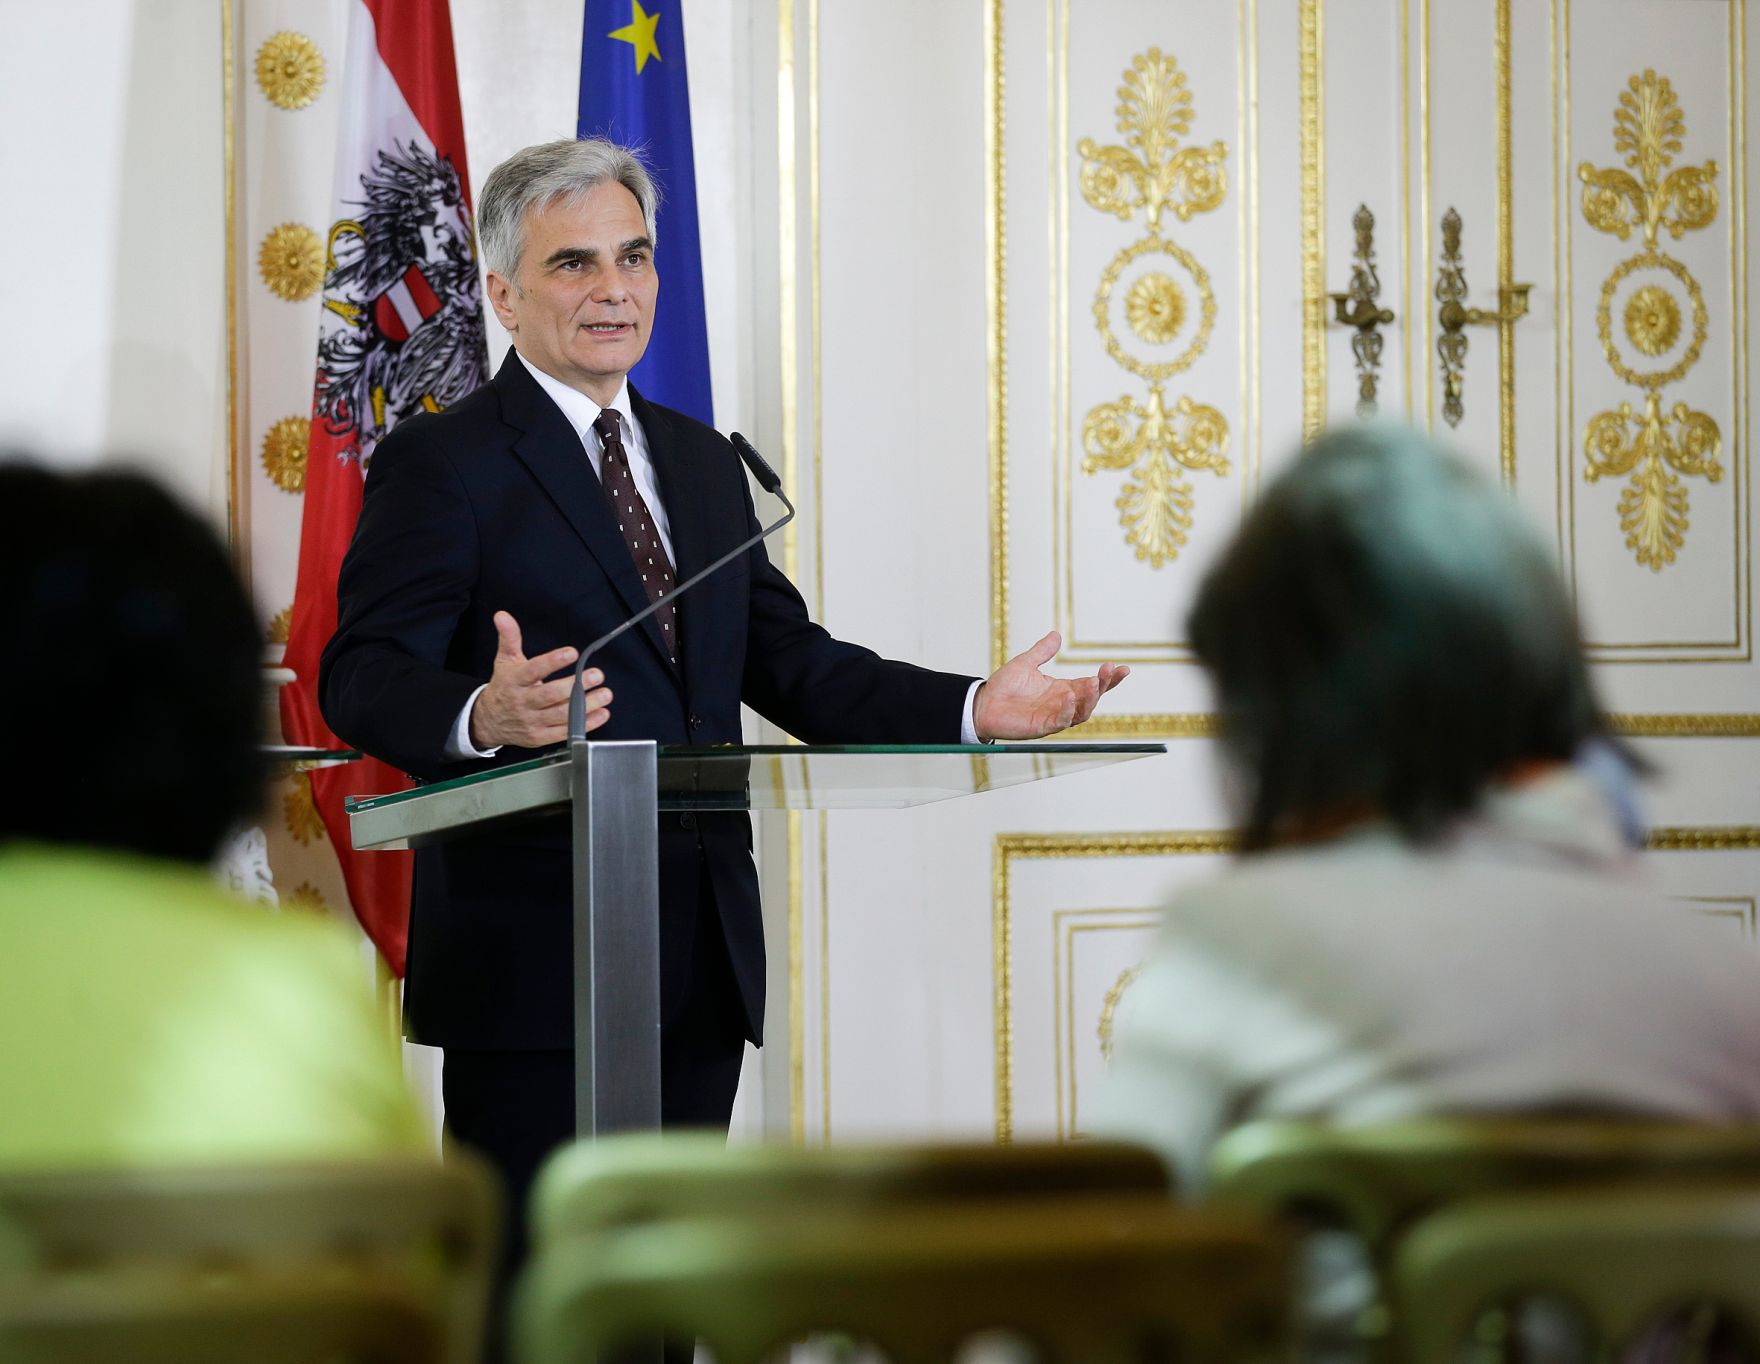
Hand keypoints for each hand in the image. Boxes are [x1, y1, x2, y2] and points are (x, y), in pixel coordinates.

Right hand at [469, 611, 611, 748]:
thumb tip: (503, 615)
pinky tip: (601, 713)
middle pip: (550, 695)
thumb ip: (509, 638)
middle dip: (575, 685)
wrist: (488, 721)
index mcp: (514, 681)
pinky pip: (564, 732)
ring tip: (605, 694)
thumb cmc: (503, 687)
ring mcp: (531, 722)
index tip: (572, 653)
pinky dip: (585, 724)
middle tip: (597, 674)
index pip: (533, 670)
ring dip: (586, 705)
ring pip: (560, 715)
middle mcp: (522, 702)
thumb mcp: (504, 661)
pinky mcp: (539, 737)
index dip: (552, 661)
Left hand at [972, 630, 1127, 740]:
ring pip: (1081, 712)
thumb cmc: (1004, 687)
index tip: (1122, 667)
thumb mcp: (1025, 663)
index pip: (1091, 684)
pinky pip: (1060, 721)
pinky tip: (1069, 697)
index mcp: (1062, 689)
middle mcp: (1062, 704)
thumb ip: (1042, 651)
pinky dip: (1067, 711)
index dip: (1107, 678)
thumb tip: (1057, 635)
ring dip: (1089, 699)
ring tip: (1093, 682)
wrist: (982, 704)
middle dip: (1103, 685)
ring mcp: (1054, 716)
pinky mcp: (1041, 726)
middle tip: (1110, 671)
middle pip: (1091, 698)